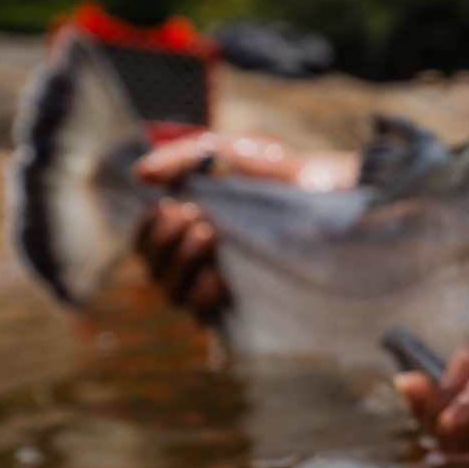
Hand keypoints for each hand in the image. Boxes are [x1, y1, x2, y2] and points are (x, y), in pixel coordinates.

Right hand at [132, 132, 360, 315]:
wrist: (329, 192)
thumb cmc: (278, 172)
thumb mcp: (233, 151)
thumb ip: (183, 156)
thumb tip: (140, 173)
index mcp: (186, 227)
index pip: (146, 241)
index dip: (148, 229)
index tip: (170, 206)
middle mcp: (197, 260)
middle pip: (155, 268)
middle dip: (165, 242)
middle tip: (193, 216)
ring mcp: (218, 283)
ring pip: (174, 292)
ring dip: (182, 263)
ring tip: (208, 233)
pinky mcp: (243, 304)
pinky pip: (204, 316)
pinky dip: (202, 298)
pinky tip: (215, 277)